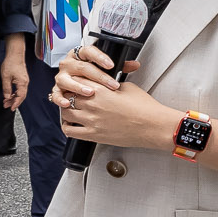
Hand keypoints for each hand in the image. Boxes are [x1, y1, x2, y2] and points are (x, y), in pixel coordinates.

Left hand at [0, 48, 29, 110]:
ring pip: (20, 93)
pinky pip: (20, 89)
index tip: (11, 108)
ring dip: (14, 98)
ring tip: (6, 101)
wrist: (15, 54)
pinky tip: (10, 95)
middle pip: (21, 96)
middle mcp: (25, 83)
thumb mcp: (6, 77)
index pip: (20, 97)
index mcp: (22, 83)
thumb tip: (7, 97)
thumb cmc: (11, 63)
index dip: (15, 103)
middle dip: (14, 102)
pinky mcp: (22, 79)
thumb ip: (6, 88)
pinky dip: (15, 93)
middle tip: (6, 106)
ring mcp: (24, 81)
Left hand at [51, 42, 176, 147]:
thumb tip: (103, 84)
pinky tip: (70, 124)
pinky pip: (70, 131)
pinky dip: (67, 127)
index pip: (76, 81)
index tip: (75, 83)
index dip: (74, 81)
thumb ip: (110, 84)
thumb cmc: (144, 107)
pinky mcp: (93, 135)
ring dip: (65, 110)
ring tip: (70, 109)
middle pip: (67, 96)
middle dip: (68, 95)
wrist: (153, 125)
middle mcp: (92, 104)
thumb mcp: (127, 87)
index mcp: (100, 89)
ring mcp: (91, 121)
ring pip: (65, 113)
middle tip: (70, 96)